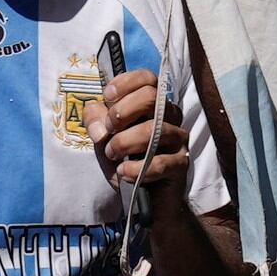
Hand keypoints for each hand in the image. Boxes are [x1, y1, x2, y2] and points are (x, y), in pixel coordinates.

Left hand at [90, 64, 191, 195]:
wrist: (142, 197)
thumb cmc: (124, 159)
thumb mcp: (103, 137)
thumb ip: (95, 121)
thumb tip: (100, 127)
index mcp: (152, 104)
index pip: (147, 78)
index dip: (124, 83)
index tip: (106, 98)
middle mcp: (169, 116)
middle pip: (152, 96)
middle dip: (123, 111)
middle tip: (109, 130)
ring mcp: (178, 139)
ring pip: (155, 129)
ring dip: (125, 142)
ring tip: (112, 155)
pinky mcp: (181, 163)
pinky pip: (161, 162)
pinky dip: (137, 169)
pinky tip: (124, 173)